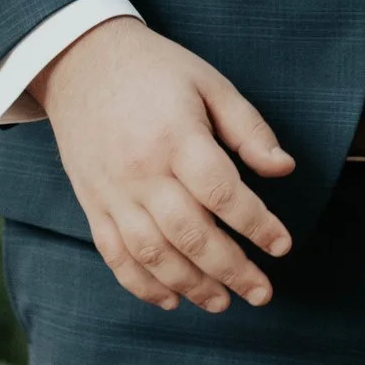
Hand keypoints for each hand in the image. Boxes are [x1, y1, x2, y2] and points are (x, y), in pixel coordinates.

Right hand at [34, 19, 295, 311]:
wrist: (80, 61)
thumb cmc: (155, 70)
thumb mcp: (209, 83)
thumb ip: (248, 128)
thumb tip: (284, 169)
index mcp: (176, 136)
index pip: (221, 192)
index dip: (256, 224)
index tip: (282, 245)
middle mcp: (142, 170)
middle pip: (190, 233)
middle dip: (231, 270)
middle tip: (262, 293)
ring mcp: (112, 192)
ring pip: (152, 253)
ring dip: (190, 285)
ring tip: (222, 303)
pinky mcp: (93, 204)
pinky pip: (115, 255)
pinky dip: (142, 285)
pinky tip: (171, 300)